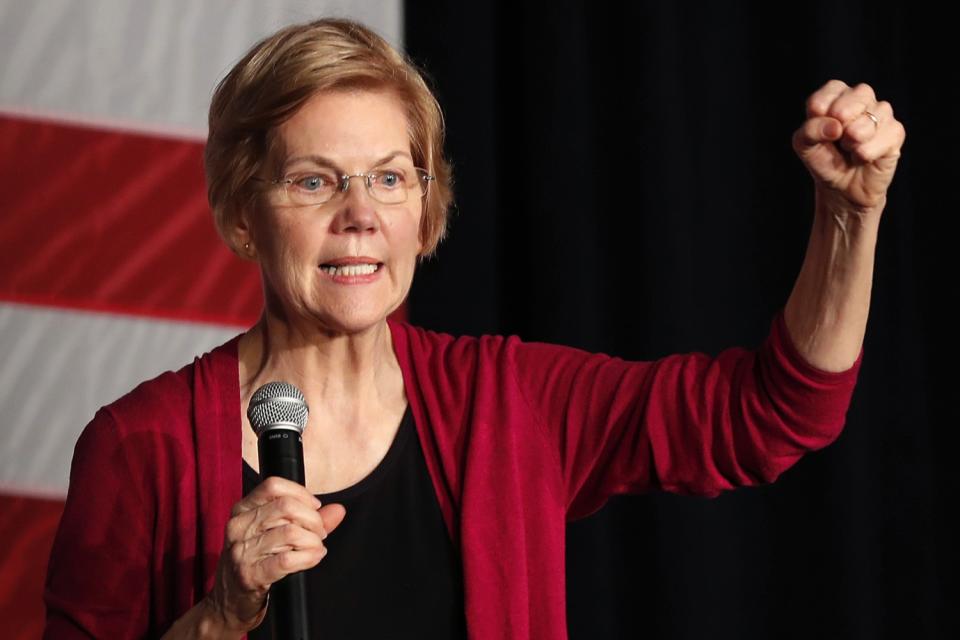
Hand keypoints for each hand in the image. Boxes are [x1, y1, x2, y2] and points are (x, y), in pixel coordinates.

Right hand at [205, 476, 346, 633]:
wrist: (228, 603)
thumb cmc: (254, 563)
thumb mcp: (274, 534)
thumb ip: (308, 519)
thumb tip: (338, 510)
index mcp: (242, 510)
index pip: (273, 486)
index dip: (302, 494)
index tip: (315, 508)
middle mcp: (238, 527)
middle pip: (286, 507)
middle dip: (313, 519)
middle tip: (320, 533)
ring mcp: (242, 551)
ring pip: (291, 532)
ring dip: (313, 541)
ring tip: (317, 548)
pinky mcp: (250, 575)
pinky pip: (287, 560)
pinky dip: (308, 557)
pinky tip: (313, 558)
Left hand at [792, 80, 905, 218]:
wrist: (842, 187)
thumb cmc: (824, 159)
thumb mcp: (805, 145)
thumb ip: (810, 130)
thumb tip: (835, 125)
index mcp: (837, 94)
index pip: (831, 90)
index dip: (821, 113)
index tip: (819, 130)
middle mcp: (862, 97)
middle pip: (857, 96)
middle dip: (840, 124)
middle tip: (836, 140)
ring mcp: (882, 113)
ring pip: (868, 121)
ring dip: (852, 142)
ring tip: (849, 150)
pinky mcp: (896, 132)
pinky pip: (882, 139)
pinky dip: (865, 154)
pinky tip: (862, 158)